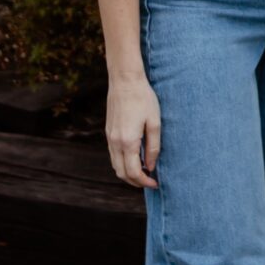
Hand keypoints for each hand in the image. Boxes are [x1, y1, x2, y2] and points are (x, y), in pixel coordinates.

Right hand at [106, 73, 161, 188]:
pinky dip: (123, 163)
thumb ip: (153, 147)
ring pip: (115, 165)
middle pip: (121, 173)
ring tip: (144, 171)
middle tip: (150, 181)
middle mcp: (115, 142)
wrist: (125, 80)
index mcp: (127, 141)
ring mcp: (110, 137)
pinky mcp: (108, 132)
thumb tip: (150, 166)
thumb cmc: (143, 99)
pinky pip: (113, 155)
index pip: (133, 172)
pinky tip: (135, 159)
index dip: (144, 182)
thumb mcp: (155, 123)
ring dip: (128, 173)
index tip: (155, 183)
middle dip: (136, 182)